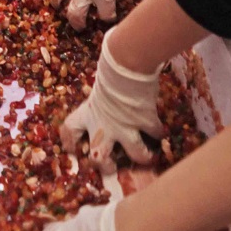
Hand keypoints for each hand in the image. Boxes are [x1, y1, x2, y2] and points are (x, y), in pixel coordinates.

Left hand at [60, 30, 162, 168]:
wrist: (127, 64)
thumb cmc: (110, 66)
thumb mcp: (100, 82)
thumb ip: (101, 90)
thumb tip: (104, 74)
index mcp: (88, 112)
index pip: (69, 131)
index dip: (69, 143)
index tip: (72, 150)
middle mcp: (104, 125)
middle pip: (97, 157)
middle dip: (104, 166)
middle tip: (110, 166)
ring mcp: (125, 127)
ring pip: (133, 153)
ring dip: (142, 156)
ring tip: (147, 157)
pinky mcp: (145, 122)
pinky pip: (154, 132)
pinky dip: (158, 132)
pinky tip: (161, 131)